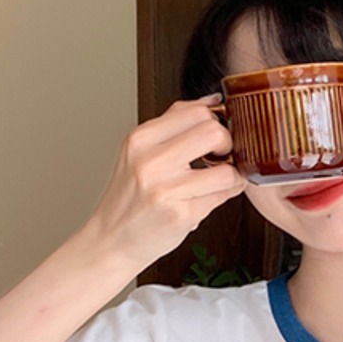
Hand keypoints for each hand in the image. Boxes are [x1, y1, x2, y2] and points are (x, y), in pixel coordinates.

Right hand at [87, 92, 248, 271]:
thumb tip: (212, 101)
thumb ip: (174, 125)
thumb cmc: (131, 198)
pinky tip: (209, 197)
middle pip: (213, 132)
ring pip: (226, 170)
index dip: (215, 122)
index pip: (196, 111)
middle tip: (221, 156)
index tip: (214, 135)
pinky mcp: (181, 215)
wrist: (110, 240)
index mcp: (140, 139)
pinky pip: (221, 197)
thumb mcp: (140, 152)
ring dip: (231, 175)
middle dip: (227, 144)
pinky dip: (224, 195)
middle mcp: (150, 161)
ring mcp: (166, 190)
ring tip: (218, 180)